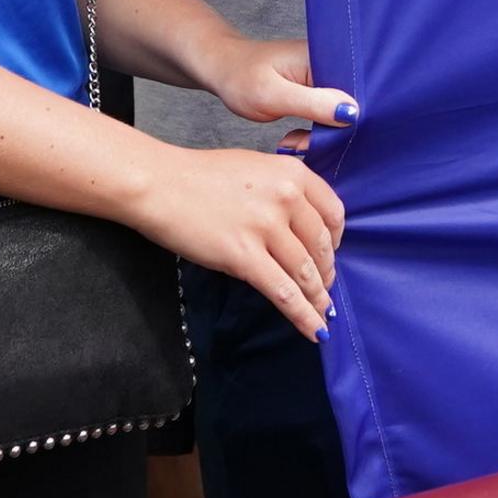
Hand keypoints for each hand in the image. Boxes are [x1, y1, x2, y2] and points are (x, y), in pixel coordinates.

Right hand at [129, 142, 342, 339]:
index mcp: (292, 173)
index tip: (332, 253)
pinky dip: (303, 315)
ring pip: (305, 273)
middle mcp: (286, 198)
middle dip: (326, 272)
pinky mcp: (243, 257)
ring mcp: (266, 228)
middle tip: (324, 286)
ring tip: (323, 312)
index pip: (333, 213)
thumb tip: (301, 223)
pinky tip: (315, 330)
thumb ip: (282, 189)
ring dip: (317, 297)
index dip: (336, 240)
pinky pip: (283, 293)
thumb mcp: (255, 167)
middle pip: (321, 246)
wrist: (160, 185)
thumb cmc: (201, 176)